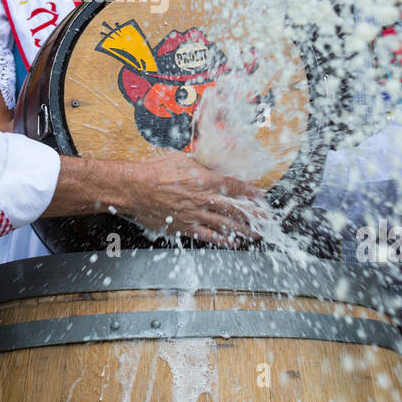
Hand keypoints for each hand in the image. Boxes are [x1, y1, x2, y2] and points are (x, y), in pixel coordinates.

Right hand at [126, 151, 264, 247]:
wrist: (135, 188)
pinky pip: (208, 236)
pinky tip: (232, 243)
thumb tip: (210, 160)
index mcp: (205, 180)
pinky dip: (222, 240)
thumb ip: (199, 162)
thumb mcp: (181, 158)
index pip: (234, 187)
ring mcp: (195, 215)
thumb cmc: (155, 171)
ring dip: (243, 229)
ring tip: (255, 233)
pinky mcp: (185, 227)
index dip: (250, 192)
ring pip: (225, 224)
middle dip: (254, 215)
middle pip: (235, 209)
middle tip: (266, 219)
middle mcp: (204, 199)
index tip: (261, 197)